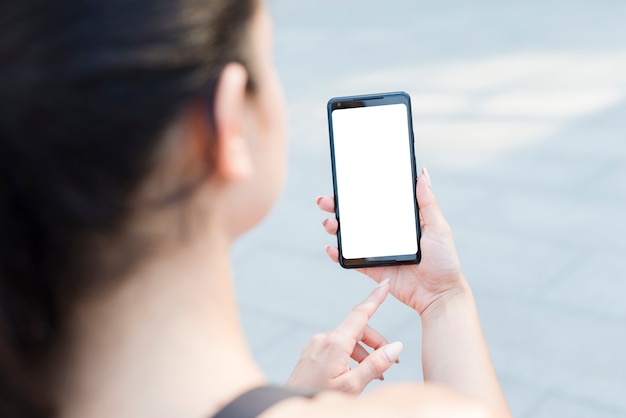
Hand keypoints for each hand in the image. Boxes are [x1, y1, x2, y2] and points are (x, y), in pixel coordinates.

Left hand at [285, 281, 402, 393]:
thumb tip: (395, 347)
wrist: (291, 404)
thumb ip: (375, 365)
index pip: (360, 313)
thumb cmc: (318, 397)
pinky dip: (350, 356)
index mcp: (334, 343)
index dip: (375, 298)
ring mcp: (315, 345)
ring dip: (364, 353)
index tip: (384, 285)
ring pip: (347, 340)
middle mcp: (323, 339)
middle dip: (375, 343)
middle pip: (357, 330)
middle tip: (389, 362)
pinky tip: (355, 373)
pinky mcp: (311, 353)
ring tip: (373, 375)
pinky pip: (336, 347)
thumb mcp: (353, 386)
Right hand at [317, 167, 464, 315]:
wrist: (439, 295)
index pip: (375, 201)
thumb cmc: (444, 261)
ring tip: (329, 224)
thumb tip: (421, 173)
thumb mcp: (438, 227)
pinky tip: (331, 248)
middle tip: (325, 201)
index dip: (358, 192)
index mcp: (400, 220)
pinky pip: (351, 260)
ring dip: (335, 227)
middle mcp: (386, 233)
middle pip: (357, 216)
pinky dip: (338, 254)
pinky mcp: (373, 269)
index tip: (343, 182)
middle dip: (337, 207)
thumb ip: (427, 202)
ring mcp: (378, 251)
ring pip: (350, 236)